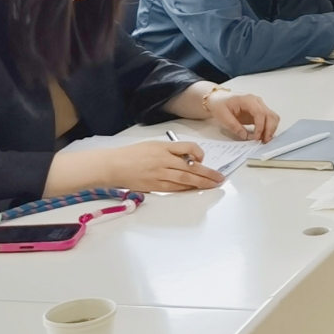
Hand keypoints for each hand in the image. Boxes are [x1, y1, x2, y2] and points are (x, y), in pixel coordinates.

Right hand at [100, 140, 224, 192]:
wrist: (114, 166)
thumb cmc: (132, 154)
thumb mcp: (153, 145)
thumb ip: (171, 151)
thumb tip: (189, 158)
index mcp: (164, 147)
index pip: (188, 148)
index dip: (199, 153)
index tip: (203, 158)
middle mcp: (164, 160)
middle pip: (191, 167)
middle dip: (208, 173)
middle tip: (220, 177)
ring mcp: (159, 174)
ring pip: (185, 179)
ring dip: (201, 183)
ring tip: (212, 184)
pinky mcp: (155, 186)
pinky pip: (174, 187)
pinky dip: (186, 188)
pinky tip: (194, 189)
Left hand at [204, 89, 277, 142]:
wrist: (218, 98)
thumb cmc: (219, 105)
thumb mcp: (223, 116)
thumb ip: (234, 126)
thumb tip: (245, 136)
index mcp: (248, 100)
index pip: (260, 113)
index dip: (260, 126)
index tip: (256, 137)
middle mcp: (257, 101)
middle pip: (270, 115)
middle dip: (269, 129)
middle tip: (264, 141)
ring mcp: (260, 105)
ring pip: (272, 117)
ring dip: (271, 129)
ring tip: (264, 140)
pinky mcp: (259, 111)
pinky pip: (269, 119)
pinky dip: (268, 128)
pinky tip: (263, 136)